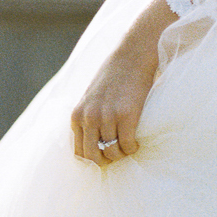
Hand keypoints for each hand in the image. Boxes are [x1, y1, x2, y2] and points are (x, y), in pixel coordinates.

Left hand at [72, 0, 179, 165]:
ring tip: (131, 145)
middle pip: (93, 156)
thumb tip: (96, 142)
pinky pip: (128, 145)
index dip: (94, 159)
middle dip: (107, 161)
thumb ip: (89, 118)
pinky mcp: (127, 115)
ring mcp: (107, 116)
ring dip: (123, 153)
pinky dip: (134, 148)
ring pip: (113, 152)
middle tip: (120, 155)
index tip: (107, 156)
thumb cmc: (116, 76)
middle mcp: (89, 117)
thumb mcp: (92, 98)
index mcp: (77, 115)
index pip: (79, 152)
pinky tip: (138, 141)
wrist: (133, 55)